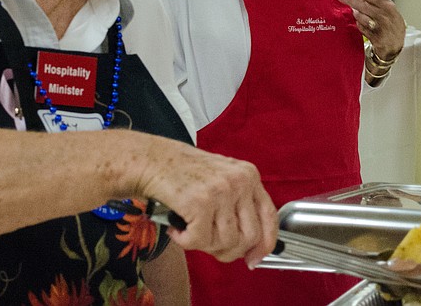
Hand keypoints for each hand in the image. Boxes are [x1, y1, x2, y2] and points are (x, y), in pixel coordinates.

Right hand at [133, 138, 276, 267]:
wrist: (150, 159)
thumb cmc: (181, 172)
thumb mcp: (220, 179)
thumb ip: (238, 207)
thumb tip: (251, 250)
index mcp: (248, 174)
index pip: (269, 217)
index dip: (264, 245)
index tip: (254, 259)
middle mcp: (239, 181)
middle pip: (250, 237)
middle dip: (229, 250)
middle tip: (209, 243)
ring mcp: (221, 191)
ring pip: (226, 243)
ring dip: (204, 245)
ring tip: (189, 229)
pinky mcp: (200, 202)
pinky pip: (200, 241)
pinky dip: (185, 241)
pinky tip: (177, 228)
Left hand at [337, 0, 404, 58]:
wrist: (395, 44)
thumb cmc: (390, 25)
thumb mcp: (387, 8)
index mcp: (389, 7)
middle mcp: (386, 16)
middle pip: (367, 4)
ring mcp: (381, 27)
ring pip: (364, 17)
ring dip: (356, 11)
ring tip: (350, 8)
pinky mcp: (376, 37)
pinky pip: (363, 28)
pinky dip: (359, 24)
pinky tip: (356, 21)